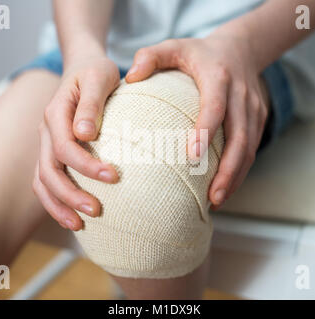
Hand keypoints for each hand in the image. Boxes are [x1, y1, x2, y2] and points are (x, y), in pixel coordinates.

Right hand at [33, 55, 119, 229]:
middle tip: (97, 211)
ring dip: (59, 205)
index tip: (114, 177)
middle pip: (49, 170)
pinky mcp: (53, 152)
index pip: (65, 147)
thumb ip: (92, 104)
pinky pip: (46, 180)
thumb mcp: (99, 78)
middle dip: (71, 194)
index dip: (86, 166)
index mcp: (56, 113)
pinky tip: (73, 216)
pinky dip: (56, 201)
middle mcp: (46, 131)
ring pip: (42, 181)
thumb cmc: (96, 73)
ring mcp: (47, 143)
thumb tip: (86, 134)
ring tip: (80, 225)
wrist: (83, 68)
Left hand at [125, 26, 269, 208]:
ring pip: (249, 147)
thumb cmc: (200, 53)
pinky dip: (241, 170)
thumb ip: (150, 56)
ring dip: (236, 176)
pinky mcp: (259, 117)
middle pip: (239, 136)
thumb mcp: (174, 46)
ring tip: (218, 200)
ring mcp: (253, 108)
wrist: (241, 49)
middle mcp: (240, 94)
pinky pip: (252, 148)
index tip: (192, 157)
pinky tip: (225, 187)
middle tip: (212, 196)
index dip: (206, 131)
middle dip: (228, 169)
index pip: (214, 106)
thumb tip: (131, 79)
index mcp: (218, 76)